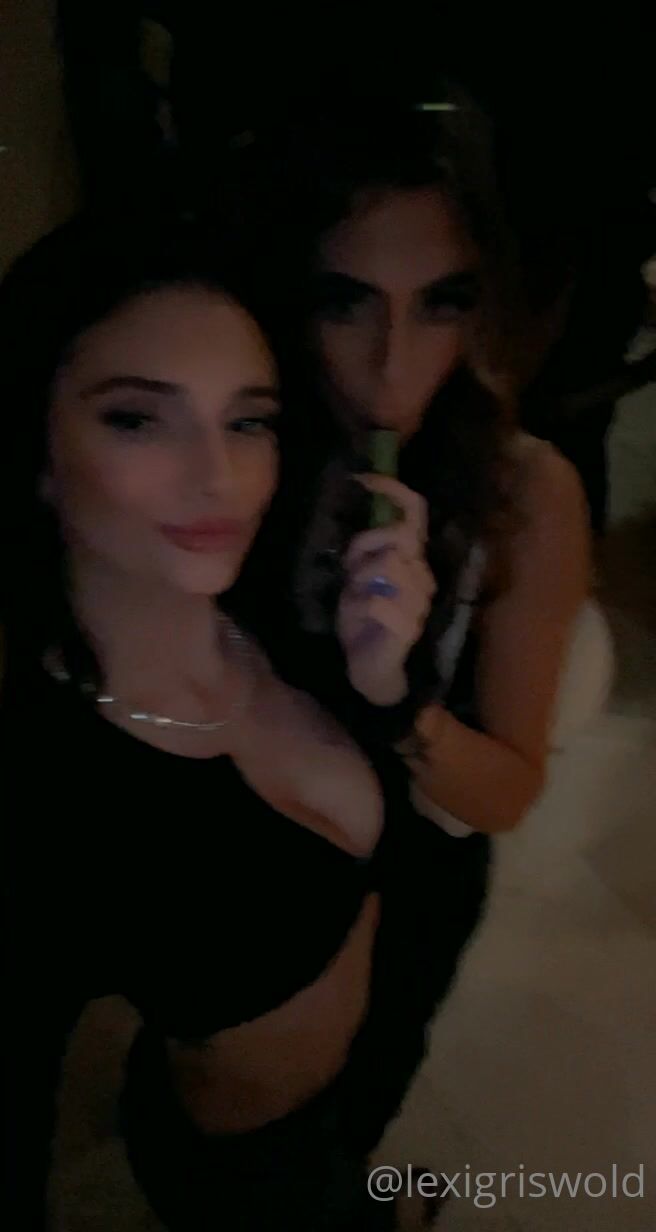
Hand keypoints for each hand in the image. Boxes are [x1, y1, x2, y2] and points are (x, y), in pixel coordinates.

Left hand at [337, 475, 435, 705]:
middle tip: (351, 576)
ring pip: (385, 566)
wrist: (369, 666)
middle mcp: (423, 576)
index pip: (415, 513)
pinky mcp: (408, 628)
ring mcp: (419, 602)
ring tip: (356, 604)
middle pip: (394, 537)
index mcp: (412, 559)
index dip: (392, 491)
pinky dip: (360, 609)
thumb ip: (364, 548)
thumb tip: (370, 519)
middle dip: (363, 551)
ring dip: (358, 585)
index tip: (363, 479)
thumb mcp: (356, 574)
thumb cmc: (363, 619)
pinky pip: (377, 602)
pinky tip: (360, 623)